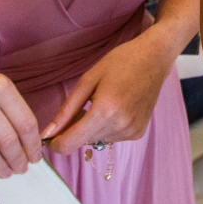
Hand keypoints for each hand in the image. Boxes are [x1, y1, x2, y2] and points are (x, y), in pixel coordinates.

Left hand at [42, 31, 178, 155]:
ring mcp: (131, 131)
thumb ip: (66, 110)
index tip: (49, 135)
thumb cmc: (121, 62)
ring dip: (92, 128)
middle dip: (75, 130)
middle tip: (83, 104)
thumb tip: (47, 133)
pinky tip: (115, 108)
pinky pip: (110, 138)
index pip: (70, 144)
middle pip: (82, 142)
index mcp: (105, 111)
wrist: (155, 58)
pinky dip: (106, 127)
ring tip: (102, 102)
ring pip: (96, 140)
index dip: (55, 143)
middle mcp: (120, 126)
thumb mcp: (88, 80)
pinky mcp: (138, 133)